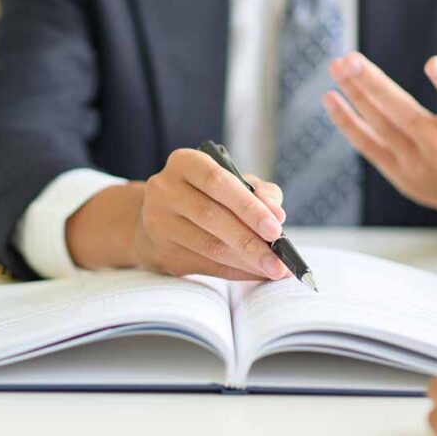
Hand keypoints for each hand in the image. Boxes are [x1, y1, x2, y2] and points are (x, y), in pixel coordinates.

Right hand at [67, 149, 288, 280]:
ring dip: (246, 261)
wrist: (156, 218)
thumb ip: (259, 192)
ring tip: (273, 270)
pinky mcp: (160, 251)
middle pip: (213, 217)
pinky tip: (255, 273)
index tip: (276, 228)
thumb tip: (277, 214)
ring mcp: (158, 222)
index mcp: (184, 163)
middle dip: (251, 241)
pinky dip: (235, 272)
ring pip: (209, 246)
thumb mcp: (231, 182)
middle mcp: (164, 189)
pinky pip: (205, 265)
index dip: (248, 206)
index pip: (217, 181)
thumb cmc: (205, 195)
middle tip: (280, 260)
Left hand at [323, 41, 436, 224]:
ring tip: (337, 66)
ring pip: (380, 127)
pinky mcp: (396, 171)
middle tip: (351, 59)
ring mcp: (416, 163)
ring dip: (355, 96)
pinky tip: (330, 98)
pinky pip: (366, 145)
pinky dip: (347, 123)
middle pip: (406, 115)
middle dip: (375, 87)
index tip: (433, 63)